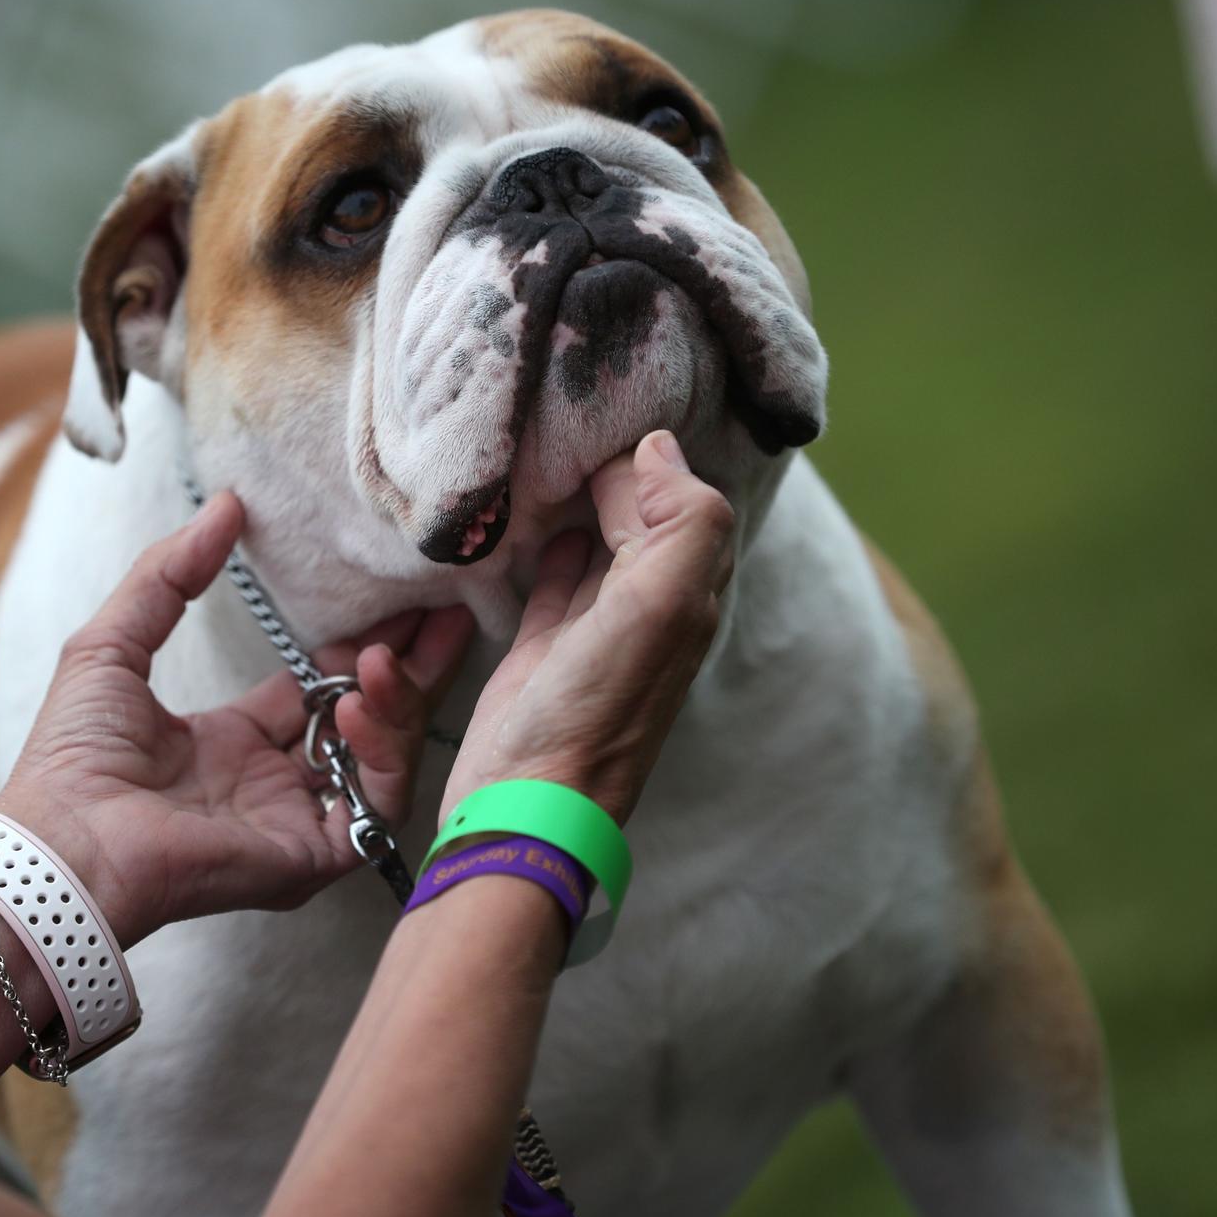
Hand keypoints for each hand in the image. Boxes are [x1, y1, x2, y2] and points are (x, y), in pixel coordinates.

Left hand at [0, 493, 474, 944]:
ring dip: (394, 702)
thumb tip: (225, 504)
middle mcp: (276, 785)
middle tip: (449, 612)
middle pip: (369, 721)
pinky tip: (352, 705)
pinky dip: (377, 753)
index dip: (361, 646)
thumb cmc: (73, 758)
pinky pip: (374, 805)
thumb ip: (169, 573)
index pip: (322, 690)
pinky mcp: (312, 857)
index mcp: (235, 744)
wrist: (63, 843)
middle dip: (412, 667)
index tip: (398, 599)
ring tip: (384, 654)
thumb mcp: (114, 642)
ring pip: (383, 759)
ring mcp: (299, 823)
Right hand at [441, 430, 735, 823]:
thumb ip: (680, 522)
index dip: (660, 459)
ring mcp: (595, 632)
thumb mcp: (659, 607)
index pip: (689, 504)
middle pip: (647, 519)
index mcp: (687, 598)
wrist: (526, 805)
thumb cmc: (596, 710)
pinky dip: (546, 545)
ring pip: (600, 544)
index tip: (614, 411)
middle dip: (622, 470)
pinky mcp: (542, 651)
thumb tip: (656, 449)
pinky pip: (552, 581)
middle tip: (576, 416)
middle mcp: (650, 612)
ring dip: (583, 501)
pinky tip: (530, 517)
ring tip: (553, 450)